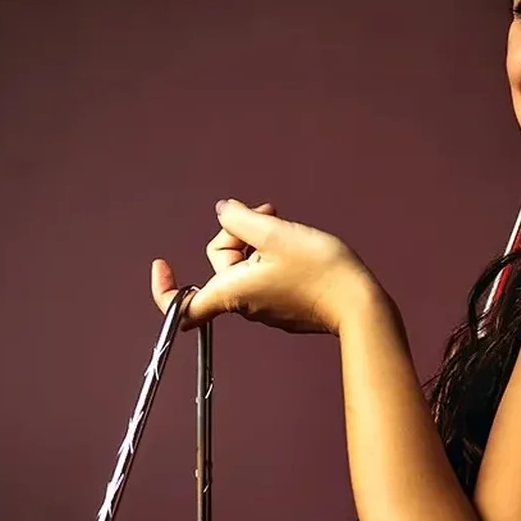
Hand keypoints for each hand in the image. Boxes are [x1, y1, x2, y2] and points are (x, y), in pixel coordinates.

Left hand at [151, 199, 380, 335]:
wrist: (359, 303)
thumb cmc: (318, 271)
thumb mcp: (274, 232)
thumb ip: (239, 218)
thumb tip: (222, 210)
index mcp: (231, 293)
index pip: (181, 306)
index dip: (164, 287)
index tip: (162, 264)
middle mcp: (244, 306)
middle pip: (223, 265)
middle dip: (239, 235)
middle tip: (270, 214)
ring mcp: (266, 309)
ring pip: (248, 268)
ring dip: (261, 243)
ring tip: (290, 231)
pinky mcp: (286, 307)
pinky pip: (267, 277)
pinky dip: (275, 257)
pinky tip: (299, 247)